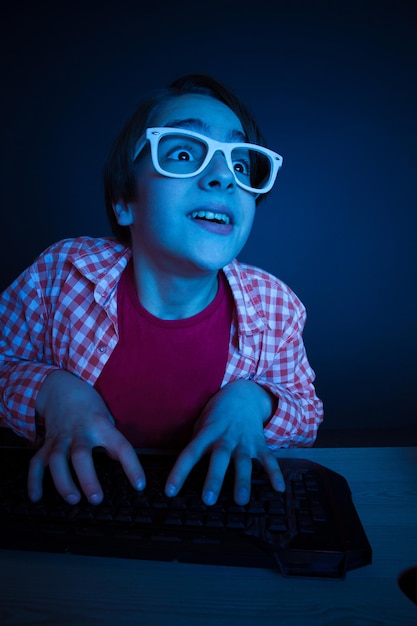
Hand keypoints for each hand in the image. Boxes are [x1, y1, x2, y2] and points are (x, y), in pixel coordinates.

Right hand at [28, 370, 144, 503]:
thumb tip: (117, 463)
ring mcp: (60, 438)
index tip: (139, 485)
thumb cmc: (89, 406)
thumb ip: (112, 441)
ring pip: (57, 460)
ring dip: (63, 482)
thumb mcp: (107, 418)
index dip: (131, 466)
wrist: (61, 387)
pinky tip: (36, 497)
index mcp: (101, 425)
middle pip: (81, 454)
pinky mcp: (46, 443)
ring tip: (73, 499)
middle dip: (87, 478)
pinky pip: (37, 462)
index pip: (121, 446)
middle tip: (96, 499)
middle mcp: (79, 432)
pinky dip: (34, 480)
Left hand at [165, 380, 284, 505]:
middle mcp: (226, 438)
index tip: (170, 491)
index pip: (190, 453)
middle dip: (215, 479)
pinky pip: (268, 459)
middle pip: (219, 458)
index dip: (179, 472)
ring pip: (243, 462)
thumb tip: (183, 467)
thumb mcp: (201, 423)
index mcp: (207, 433)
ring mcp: (244, 441)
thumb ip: (196, 443)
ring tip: (241, 500)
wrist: (243, 394)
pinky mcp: (259, 443)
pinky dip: (275, 473)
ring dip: (242, 481)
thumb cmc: (217, 414)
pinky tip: (279, 488)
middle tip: (208, 499)